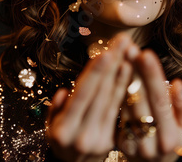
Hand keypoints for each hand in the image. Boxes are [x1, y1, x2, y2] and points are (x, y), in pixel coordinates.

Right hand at [46, 33, 136, 161]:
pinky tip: (131, 72)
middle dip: (113, 64)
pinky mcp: (112, 140)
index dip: (94, 74)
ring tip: (130, 51)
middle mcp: (83, 134)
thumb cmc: (61, 140)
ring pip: (113, 100)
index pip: (82, 95)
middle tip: (123, 41)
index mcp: (64, 129)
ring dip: (124, 73)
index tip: (105, 53)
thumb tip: (65, 93)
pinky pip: (120, 110)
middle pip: (101, 93)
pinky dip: (126, 89)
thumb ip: (55, 109)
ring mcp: (100, 138)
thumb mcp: (49, 127)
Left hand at [118, 50, 181, 161]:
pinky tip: (113, 73)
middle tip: (129, 48)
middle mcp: (151, 143)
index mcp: (171, 138)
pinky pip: (117, 112)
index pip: (160, 100)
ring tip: (120, 54)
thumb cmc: (173, 140)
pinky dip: (115, 91)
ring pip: (125, 105)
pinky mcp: (120, 142)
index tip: (146, 53)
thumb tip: (177, 85)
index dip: (152, 76)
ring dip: (121, 78)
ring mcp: (133, 144)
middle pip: (140, 100)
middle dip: (134, 71)